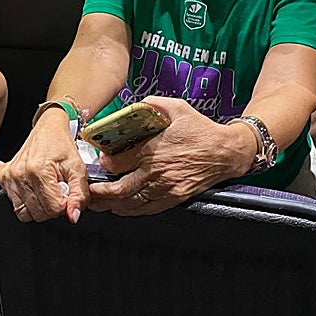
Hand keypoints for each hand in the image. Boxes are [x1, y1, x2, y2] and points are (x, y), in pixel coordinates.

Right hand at [0, 108, 88, 223]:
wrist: (47, 128)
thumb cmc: (61, 145)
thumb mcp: (77, 166)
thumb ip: (79, 193)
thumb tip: (74, 216)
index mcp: (38, 170)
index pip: (53, 208)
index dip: (65, 205)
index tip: (67, 194)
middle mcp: (20, 174)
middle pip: (39, 214)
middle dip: (53, 207)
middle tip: (58, 191)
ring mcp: (10, 178)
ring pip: (26, 214)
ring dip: (40, 208)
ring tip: (47, 191)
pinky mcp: (3, 180)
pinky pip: (16, 206)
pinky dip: (28, 204)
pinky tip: (37, 191)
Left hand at [87, 96, 254, 216]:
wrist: (225, 151)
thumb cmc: (201, 129)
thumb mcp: (176, 107)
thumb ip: (153, 105)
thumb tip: (137, 105)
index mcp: (152, 150)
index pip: (118, 163)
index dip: (105, 164)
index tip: (101, 162)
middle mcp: (155, 172)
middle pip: (119, 189)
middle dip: (101, 193)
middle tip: (89, 192)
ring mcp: (164, 188)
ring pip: (131, 203)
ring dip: (112, 205)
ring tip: (100, 204)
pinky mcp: (174, 198)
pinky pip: (147, 209)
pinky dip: (132, 211)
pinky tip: (122, 209)